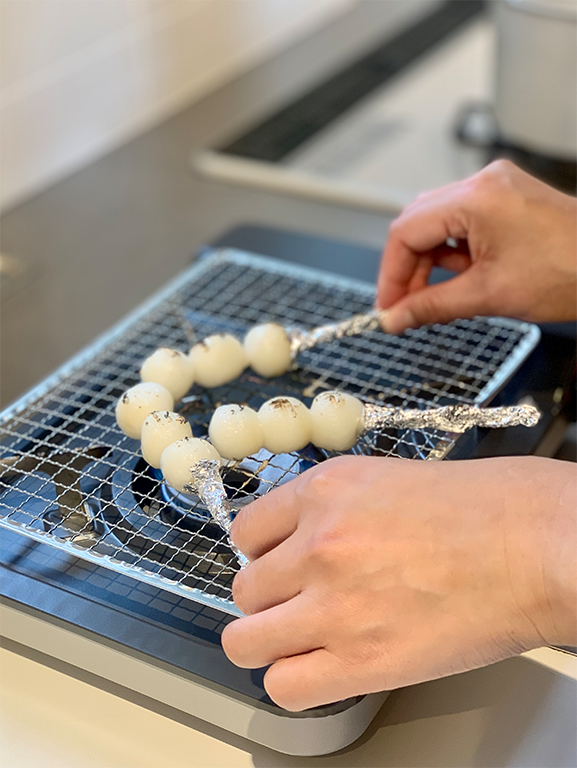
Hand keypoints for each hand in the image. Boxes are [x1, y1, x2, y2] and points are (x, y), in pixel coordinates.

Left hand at [221, 455, 576, 710]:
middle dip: (269, 597)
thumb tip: (300, 539)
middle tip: (299, 601)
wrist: (533, 545)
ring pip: (245, 640)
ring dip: (266, 642)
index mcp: (325, 491)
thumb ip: (335, 509)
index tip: (279, 563)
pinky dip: (294, 681)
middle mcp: (317, 544)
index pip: (246, 530)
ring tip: (298, 639)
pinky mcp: (362, 660)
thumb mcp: (389, 480)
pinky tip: (322, 667)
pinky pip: (284, 686)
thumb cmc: (482, 509)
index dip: (262, 552)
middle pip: (244, 588)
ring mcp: (334, 604)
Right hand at [378, 160, 576, 333]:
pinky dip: (452, 253)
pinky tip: (455, 280)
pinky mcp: (506, 200)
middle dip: (407, 269)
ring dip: (429, 263)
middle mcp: (484, 184)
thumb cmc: (569, 272)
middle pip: (417, 223)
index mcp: (477, 199)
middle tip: (404, 307)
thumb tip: (396, 318)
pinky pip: (462, 223)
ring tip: (431, 300)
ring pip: (437, 223)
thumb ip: (431, 306)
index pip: (406, 232)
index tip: (388, 306)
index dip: (391, 274)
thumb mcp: (488, 296)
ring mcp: (496, 188)